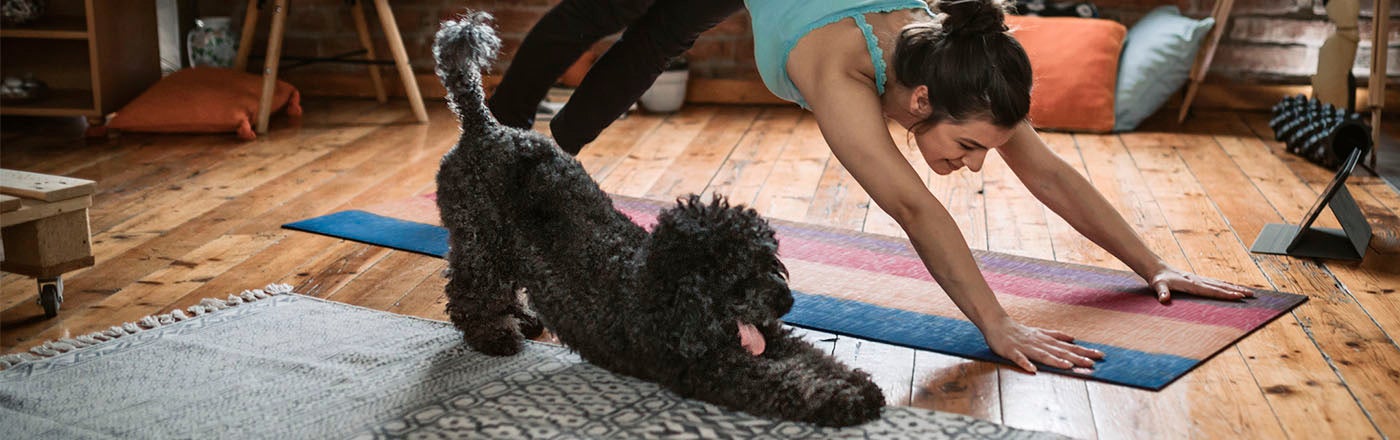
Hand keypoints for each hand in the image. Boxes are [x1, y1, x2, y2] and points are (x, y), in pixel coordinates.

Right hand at [983, 318, 1103, 372]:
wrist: (997, 325)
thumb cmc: (1020, 331)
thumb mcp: (1041, 332)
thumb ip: (1056, 335)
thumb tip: (1073, 338)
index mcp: (1047, 340)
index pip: (1069, 347)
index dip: (1084, 351)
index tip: (1100, 355)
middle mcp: (1040, 343)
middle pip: (1060, 351)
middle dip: (1076, 357)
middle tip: (1091, 363)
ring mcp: (1026, 347)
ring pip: (1043, 355)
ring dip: (1055, 361)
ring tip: (1068, 366)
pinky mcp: (1012, 351)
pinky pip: (1019, 358)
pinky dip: (1026, 363)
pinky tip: (1032, 370)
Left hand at [1149, 267, 1255, 303]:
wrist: (1158, 269)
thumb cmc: (1158, 279)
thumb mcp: (1158, 285)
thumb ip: (1162, 292)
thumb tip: (1164, 299)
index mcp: (1192, 284)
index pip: (1212, 290)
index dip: (1225, 294)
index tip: (1238, 296)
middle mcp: (1199, 281)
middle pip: (1221, 287)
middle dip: (1237, 291)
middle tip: (1251, 295)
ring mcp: (1200, 279)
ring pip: (1221, 284)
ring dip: (1235, 288)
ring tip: (1249, 292)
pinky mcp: (1199, 280)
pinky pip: (1216, 283)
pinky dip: (1227, 285)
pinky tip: (1233, 287)